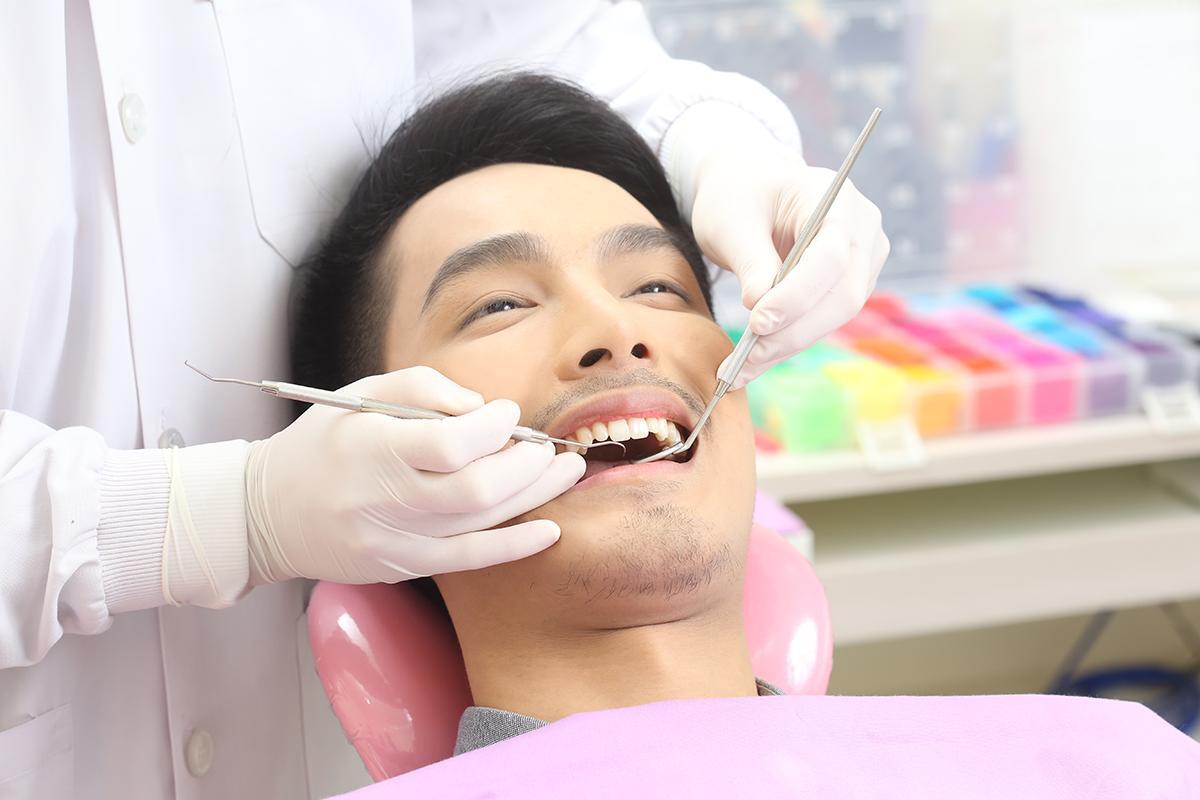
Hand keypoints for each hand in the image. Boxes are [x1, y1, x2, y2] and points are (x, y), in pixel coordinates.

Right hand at [243, 366, 584, 583]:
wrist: (268, 513)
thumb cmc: (323, 442)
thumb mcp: (361, 394)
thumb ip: (424, 389)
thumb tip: (483, 410)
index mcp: (372, 449)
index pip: (450, 444)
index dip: (493, 427)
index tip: (507, 413)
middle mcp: (384, 500)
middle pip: (476, 490)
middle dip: (527, 464)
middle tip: (549, 445)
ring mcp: (395, 541)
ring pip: (481, 524)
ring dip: (534, 496)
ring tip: (566, 472)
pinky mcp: (403, 566)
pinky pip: (469, 560)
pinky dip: (515, 546)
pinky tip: (550, 529)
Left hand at [690, 138, 888, 387]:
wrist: (749, 190)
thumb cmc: (739, 196)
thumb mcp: (732, 221)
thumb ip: (751, 261)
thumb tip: (760, 308)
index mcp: (835, 196)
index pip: (832, 255)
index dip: (798, 295)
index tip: (758, 321)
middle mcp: (861, 228)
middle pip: (843, 293)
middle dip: (793, 330)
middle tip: (746, 357)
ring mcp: (862, 259)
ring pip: (835, 315)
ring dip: (787, 346)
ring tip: (740, 369)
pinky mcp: (847, 286)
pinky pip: (822, 321)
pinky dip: (786, 344)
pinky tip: (751, 363)